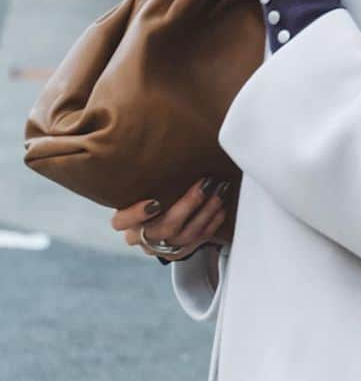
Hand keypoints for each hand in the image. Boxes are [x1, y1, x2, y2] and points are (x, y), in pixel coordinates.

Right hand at [111, 177, 233, 261]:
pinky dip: (212, 223)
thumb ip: (146, 170)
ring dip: (206, 212)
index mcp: (126, 220)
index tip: (155, 202)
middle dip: (188, 206)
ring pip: (185, 236)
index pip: (120, 223)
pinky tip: (221, 207)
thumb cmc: (152, 190)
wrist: (163, 215)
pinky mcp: (180, 252)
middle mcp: (141, 236)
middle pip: (163, 228)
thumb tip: (157, 129)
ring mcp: (161, 247)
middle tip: (205, 185)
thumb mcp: (143, 182)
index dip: (136, 215)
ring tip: (219, 192)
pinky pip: (198, 241)